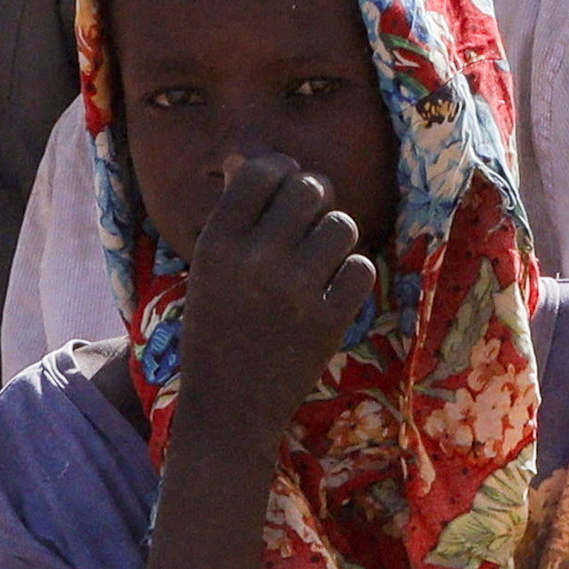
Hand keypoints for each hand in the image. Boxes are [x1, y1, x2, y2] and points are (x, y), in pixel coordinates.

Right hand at [172, 153, 378, 455]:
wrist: (228, 411)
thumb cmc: (216, 332)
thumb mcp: (207, 270)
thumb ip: (232, 215)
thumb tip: (249, 158)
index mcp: (216, 243)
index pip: (262, 169)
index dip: (282, 170)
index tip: (285, 189)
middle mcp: (255, 261)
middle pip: (310, 189)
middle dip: (316, 198)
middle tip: (309, 222)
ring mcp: (293, 292)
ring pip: (342, 225)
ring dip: (336, 237)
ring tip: (319, 259)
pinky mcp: (327, 322)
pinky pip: (360, 269)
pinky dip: (351, 275)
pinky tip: (332, 289)